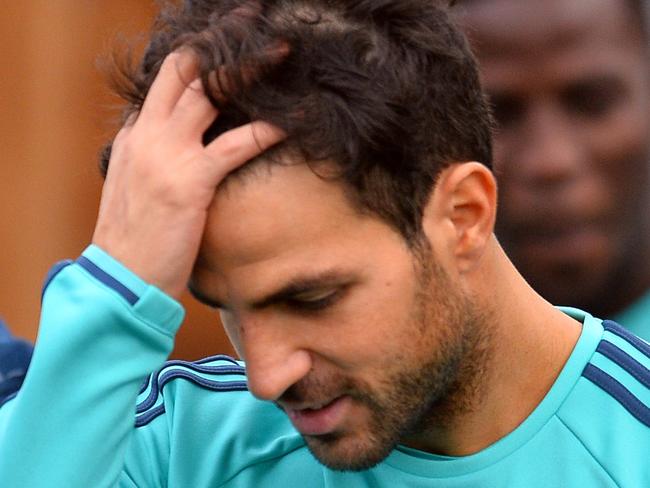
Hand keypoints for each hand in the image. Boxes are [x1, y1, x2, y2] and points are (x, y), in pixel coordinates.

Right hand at [92, 50, 284, 297]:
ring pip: (208, 92)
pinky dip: (267, 129)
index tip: (230, 54)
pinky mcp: (190, 181)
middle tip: (252, 32)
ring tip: (279, 58)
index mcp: (134, 136)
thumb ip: (152, 159)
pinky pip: (236, 144)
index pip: (166, 84)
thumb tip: (180, 149)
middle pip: (182, 70)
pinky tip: (291, 123)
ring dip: (248, 69)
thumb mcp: (134, 188)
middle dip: (218, 45)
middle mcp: (146, 134)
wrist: (121, 280)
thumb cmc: (135, 240)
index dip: (198, 64)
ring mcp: (166, 154)